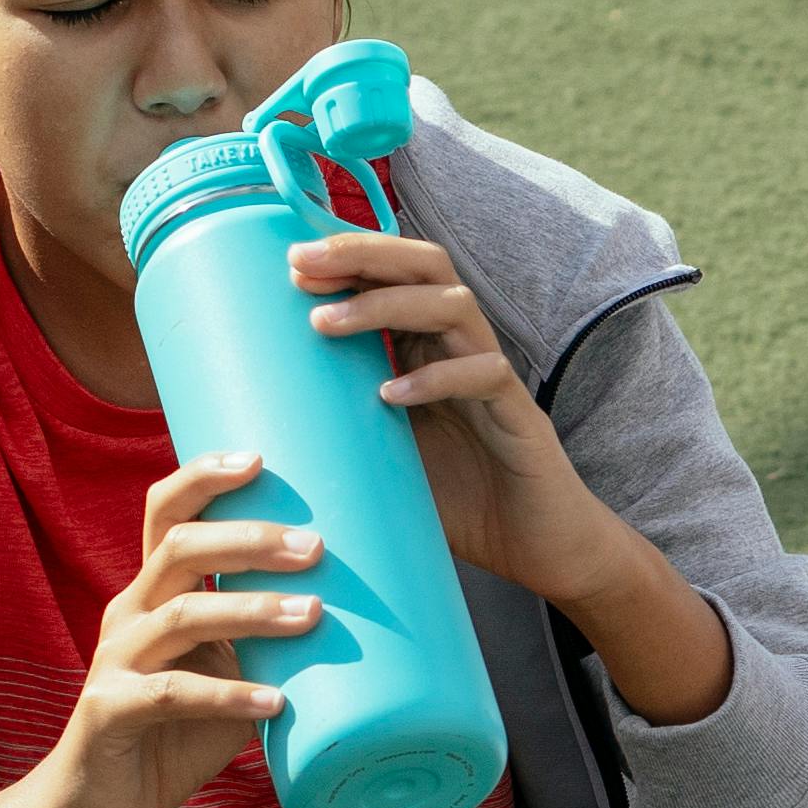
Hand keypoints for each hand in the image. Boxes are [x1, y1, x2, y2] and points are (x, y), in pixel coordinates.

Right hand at [0, 453, 308, 807]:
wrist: (100, 806)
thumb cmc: (171, 734)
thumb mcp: (226, 674)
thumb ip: (267, 644)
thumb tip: (355, 614)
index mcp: (151, 593)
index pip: (165, 513)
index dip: (204, 478)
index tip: (262, 458)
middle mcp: (128, 614)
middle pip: (177, 549)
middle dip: (249, 540)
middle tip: (314, 546)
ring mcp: (115, 661)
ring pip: (181, 615)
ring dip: (252, 610)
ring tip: (313, 616)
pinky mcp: (111, 711)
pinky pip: (173, 693)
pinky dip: (230, 695)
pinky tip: (277, 703)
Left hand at [291, 229, 728, 719]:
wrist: (542, 552)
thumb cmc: (464, 504)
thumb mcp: (388, 456)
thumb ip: (348, 424)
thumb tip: (265, 415)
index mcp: (433, 348)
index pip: (397, 275)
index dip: (349, 257)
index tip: (290, 262)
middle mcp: (465, 349)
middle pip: (426, 267)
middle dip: (361, 255)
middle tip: (301, 264)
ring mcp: (496, 378)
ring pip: (453, 306)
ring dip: (385, 305)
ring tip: (325, 325)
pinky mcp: (523, 415)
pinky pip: (485, 373)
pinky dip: (437, 376)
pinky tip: (391, 394)